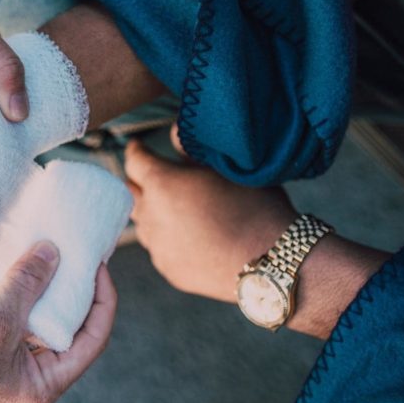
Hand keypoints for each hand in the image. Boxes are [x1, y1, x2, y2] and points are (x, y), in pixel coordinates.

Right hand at [0, 242, 116, 402]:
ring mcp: (4, 357)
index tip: (97, 265)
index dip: (101, 299)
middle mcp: (30, 372)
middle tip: (70, 249)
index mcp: (45, 381)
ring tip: (38, 244)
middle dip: (65, 283)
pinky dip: (1, 285)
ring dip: (31, 280)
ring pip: (30, 312)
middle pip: (63, 321)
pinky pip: (1, 310)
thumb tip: (53, 252)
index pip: (93, 337)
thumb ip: (27, 284)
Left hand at [123, 127, 296, 301]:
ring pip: (143, 222)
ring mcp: (157, 245)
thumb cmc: (255, 207)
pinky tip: (189, 236)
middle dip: (141, 182)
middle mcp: (151, 215)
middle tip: (157, 176)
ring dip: (153, 211)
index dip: (137, 151)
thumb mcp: (227, 167)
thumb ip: (192, 150)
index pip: (134, 161)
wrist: (270, 262)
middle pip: (132, 193)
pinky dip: (167, 237)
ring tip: (176, 207)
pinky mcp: (168, 268)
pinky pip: (159, 247)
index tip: (138, 147)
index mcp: (162, 184)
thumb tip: (173, 134)